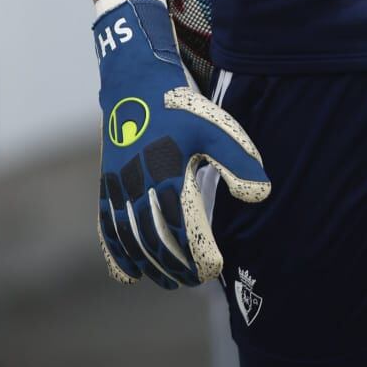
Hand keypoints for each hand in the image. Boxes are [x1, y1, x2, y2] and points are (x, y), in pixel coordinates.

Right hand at [94, 0, 269, 287]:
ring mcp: (118, 186)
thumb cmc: (183, 108)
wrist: (135, 84)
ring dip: (149, 266)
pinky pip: (107, 227)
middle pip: (154, 239)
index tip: (215, 270)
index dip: (197, 253)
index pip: (182, 226)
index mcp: (168, 171)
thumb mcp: (219, 128)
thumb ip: (240, 162)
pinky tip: (128, 276)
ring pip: (129, 238)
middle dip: (175, 266)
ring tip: (170, 282)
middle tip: (196, 282)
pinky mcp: (106, 185)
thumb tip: (260, 196)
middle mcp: (138, 183)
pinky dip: (116, 254)